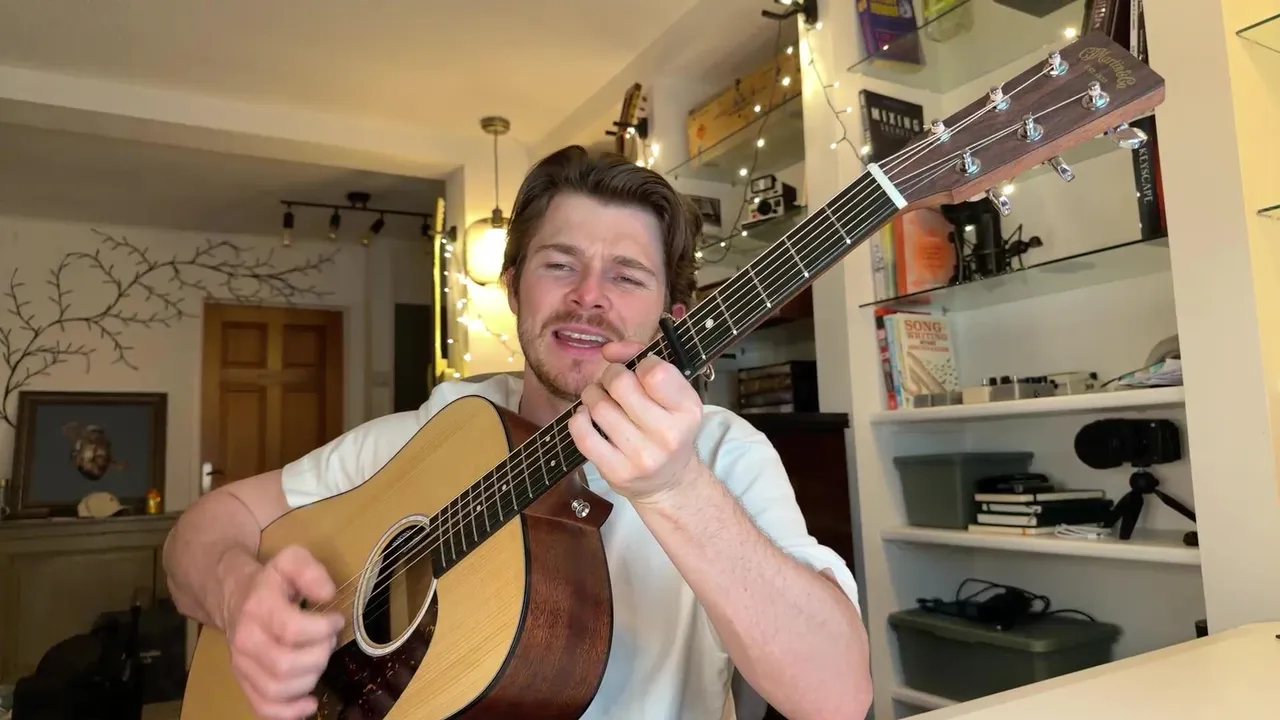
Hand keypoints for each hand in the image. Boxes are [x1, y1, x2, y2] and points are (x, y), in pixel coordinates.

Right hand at [224, 545, 344, 719]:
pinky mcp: (244, 681)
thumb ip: (311, 571)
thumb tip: (328, 594)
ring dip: (310, 679)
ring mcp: (241, 664)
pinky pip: (263, 707)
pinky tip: (310, 702)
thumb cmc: (272, 582)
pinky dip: (290, 712)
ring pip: (277, 688)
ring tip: (319, 659)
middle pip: (285, 664)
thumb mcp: (291, 560)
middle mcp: (245, 639)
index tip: (336, 620)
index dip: (322, 629)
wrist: (234, 596)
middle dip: (319, 655)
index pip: (291, 629)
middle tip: (329, 641)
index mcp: (258, 608)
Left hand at [568, 340, 703, 503]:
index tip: (638, 371)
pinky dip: (578, 418)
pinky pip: (584, 435)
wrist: (669, 481)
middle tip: (613, 383)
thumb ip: (643, 360)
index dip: (639, 363)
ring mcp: (641, 456)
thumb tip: (608, 350)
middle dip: (610, 375)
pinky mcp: (617, 472)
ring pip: (599, 406)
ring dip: (593, 394)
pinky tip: (586, 416)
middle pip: (621, 384)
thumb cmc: (668, 428)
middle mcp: (668, 434)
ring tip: (600, 399)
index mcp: (687, 410)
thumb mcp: (672, 395)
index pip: (654, 371)